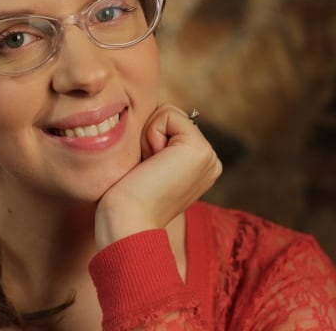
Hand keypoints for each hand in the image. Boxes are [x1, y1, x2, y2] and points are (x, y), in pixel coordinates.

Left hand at [94, 104, 221, 247]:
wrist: (127, 223)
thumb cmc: (126, 199)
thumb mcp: (147, 165)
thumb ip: (157, 144)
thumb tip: (151, 118)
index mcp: (199, 166)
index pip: (169, 124)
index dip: (147, 139)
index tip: (145, 170)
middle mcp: (210, 161)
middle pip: (170, 116)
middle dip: (149, 135)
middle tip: (146, 170)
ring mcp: (209, 156)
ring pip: (169, 113)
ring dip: (148, 136)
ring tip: (149, 168)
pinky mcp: (200, 150)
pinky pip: (168, 114)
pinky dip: (151, 134)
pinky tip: (152, 162)